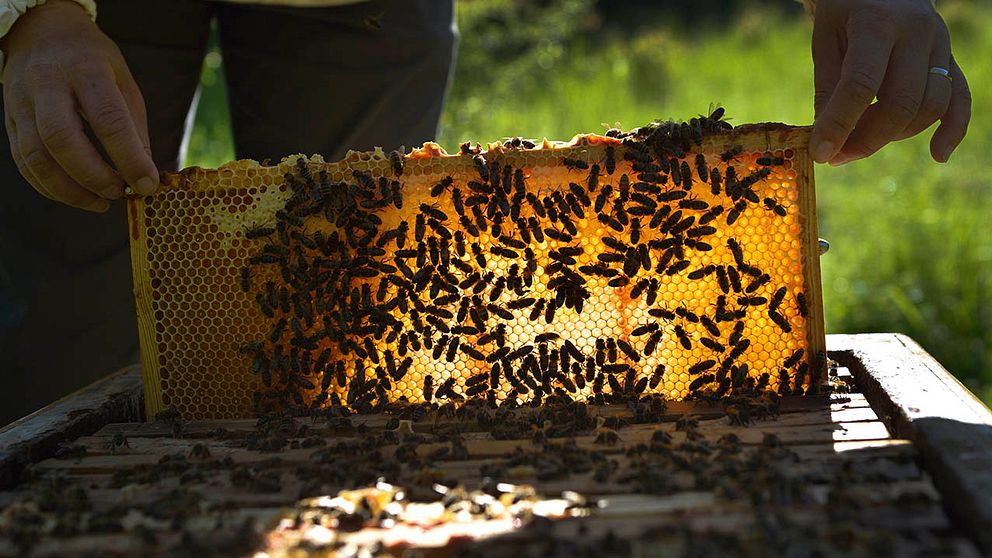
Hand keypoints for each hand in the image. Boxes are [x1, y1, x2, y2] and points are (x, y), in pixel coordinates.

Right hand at [1, 0, 157, 211]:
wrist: (42, 31)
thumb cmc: (92, 61)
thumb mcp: (123, 82)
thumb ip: (133, 127)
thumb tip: (144, 175)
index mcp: (87, 72)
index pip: (108, 120)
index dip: (130, 159)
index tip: (147, 185)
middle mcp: (48, 85)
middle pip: (63, 140)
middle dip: (94, 177)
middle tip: (118, 193)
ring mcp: (22, 102)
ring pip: (37, 157)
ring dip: (70, 190)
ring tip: (99, 203)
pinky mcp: (10, 119)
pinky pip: (23, 162)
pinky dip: (49, 187)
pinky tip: (74, 195)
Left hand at [810, 0, 970, 164]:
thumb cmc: (845, 11)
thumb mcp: (826, 40)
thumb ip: (828, 87)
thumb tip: (827, 138)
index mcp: (877, 22)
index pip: (861, 84)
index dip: (839, 124)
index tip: (820, 153)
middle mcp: (918, 32)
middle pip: (901, 102)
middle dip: (866, 139)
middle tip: (836, 157)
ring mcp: (940, 44)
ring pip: (930, 107)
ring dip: (894, 136)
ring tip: (858, 143)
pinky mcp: (950, 57)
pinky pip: (960, 98)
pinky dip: (953, 129)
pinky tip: (938, 155)